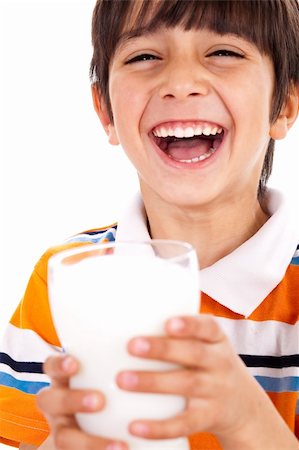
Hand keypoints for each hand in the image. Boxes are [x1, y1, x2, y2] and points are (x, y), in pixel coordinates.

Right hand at [37, 355, 127, 449]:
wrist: (98, 426)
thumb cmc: (108, 388)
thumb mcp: (106, 372)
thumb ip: (118, 360)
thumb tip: (150, 335)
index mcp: (62, 379)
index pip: (52, 367)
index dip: (59, 365)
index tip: (75, 363)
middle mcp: (56, 404)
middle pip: (49, 401)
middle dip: (71, 400)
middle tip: (99, 401)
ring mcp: (61, 430)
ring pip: (63, 438)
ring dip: (89, 443)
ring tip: (119, 446)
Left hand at [116, 314, 295, 448]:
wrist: (244, 406)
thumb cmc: (211, 365)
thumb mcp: (208, 344)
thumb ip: (181, 334)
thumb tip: (131, 317)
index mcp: (216, 340)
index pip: (208, 327)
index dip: (189, 325)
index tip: (168, 323)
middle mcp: (219, 362)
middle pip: (193, 353)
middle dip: (162, 349)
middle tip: (132, 345)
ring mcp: (216, 391)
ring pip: (186, 385)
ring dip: (153, 382)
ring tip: (122, 380)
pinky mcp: (208, 417)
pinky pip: (184, 424)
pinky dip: (159, 426)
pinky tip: (135, 425)